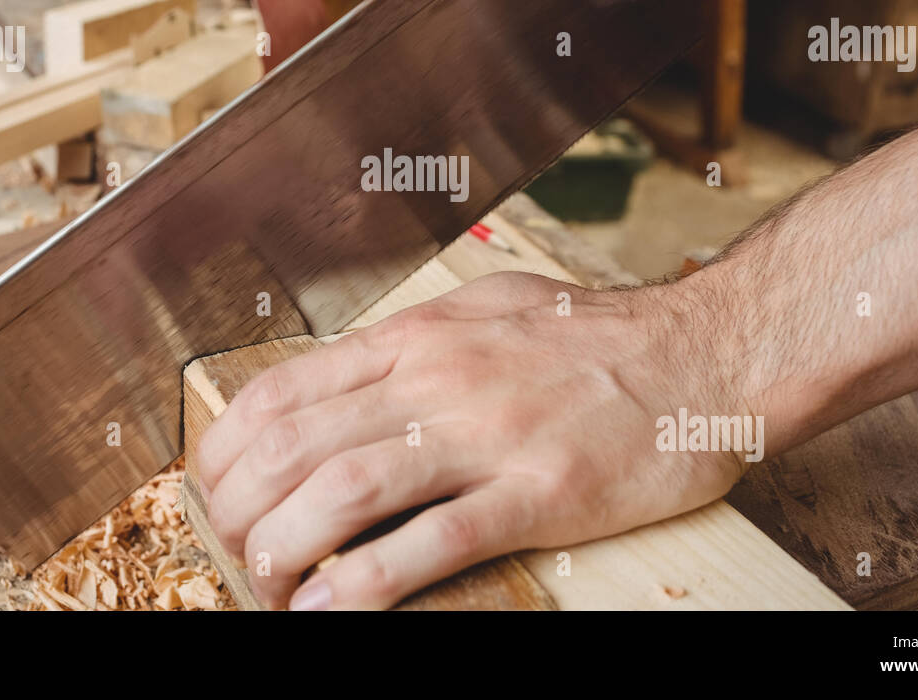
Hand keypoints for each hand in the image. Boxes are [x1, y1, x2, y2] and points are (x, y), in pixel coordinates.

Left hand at [195, 271, 750, 608]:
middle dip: (242, 509)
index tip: (217, 489)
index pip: (285, 389)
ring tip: (267, 584)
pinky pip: (433, 542)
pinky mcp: (540, 493)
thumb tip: (341, 379)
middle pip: (299, 446)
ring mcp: (488, 435)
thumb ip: (412, 341)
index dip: (230, 448)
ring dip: (286, 548)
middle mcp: (439, 380)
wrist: (700, 351)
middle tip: (235, 549)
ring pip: (347, 491)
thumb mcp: (485, 308)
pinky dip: (368, 583)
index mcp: (419, 336)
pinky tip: (330, 609)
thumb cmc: (591, 334)